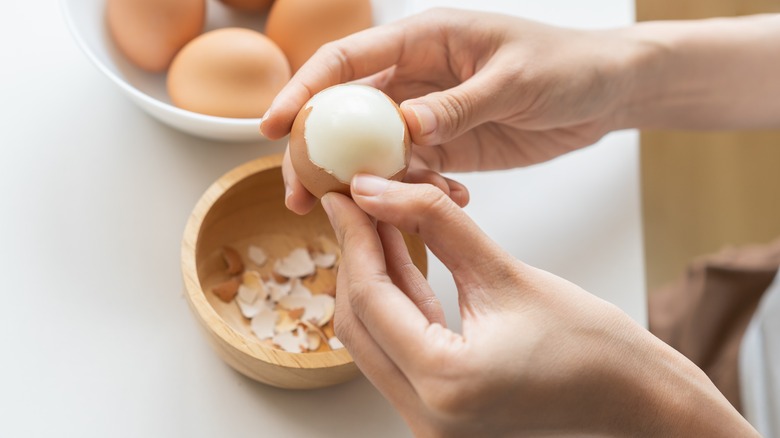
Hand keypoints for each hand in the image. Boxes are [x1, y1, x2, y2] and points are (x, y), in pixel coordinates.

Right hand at [262, 8, 641, 213]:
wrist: (606, 92)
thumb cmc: (566, 66)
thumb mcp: (514, 81)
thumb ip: (459, 104)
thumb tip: (404, 127)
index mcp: (424, 41)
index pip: (347, 62)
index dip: (304, 91)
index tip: (271, 127)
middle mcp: (416, 77)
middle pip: (346, 114)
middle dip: (317, 152)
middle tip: (297, 195)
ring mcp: (429, 114)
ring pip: (375, 150)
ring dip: (363, 183)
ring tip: (358, 216)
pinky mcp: (449, 146)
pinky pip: (415, 172)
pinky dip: (417, 193)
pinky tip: (444, 203)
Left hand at [321, 174, 758, 436]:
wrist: (631, 396)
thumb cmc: (590, 344)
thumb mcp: (504, 271)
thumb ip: (435, 223)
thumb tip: (378, 191)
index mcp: (445, 384)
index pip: (370, 298)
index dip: (353, 238)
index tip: (344, 195)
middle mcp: (426, 416)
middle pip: (359, 323)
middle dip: (354, 258)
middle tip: (356, 205)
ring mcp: (429, 422)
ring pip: (372, 338)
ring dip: (372, 280)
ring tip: (375, 223)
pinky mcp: (438, 412)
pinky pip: (398, 352)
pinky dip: (396, 306)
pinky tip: (398, 259)